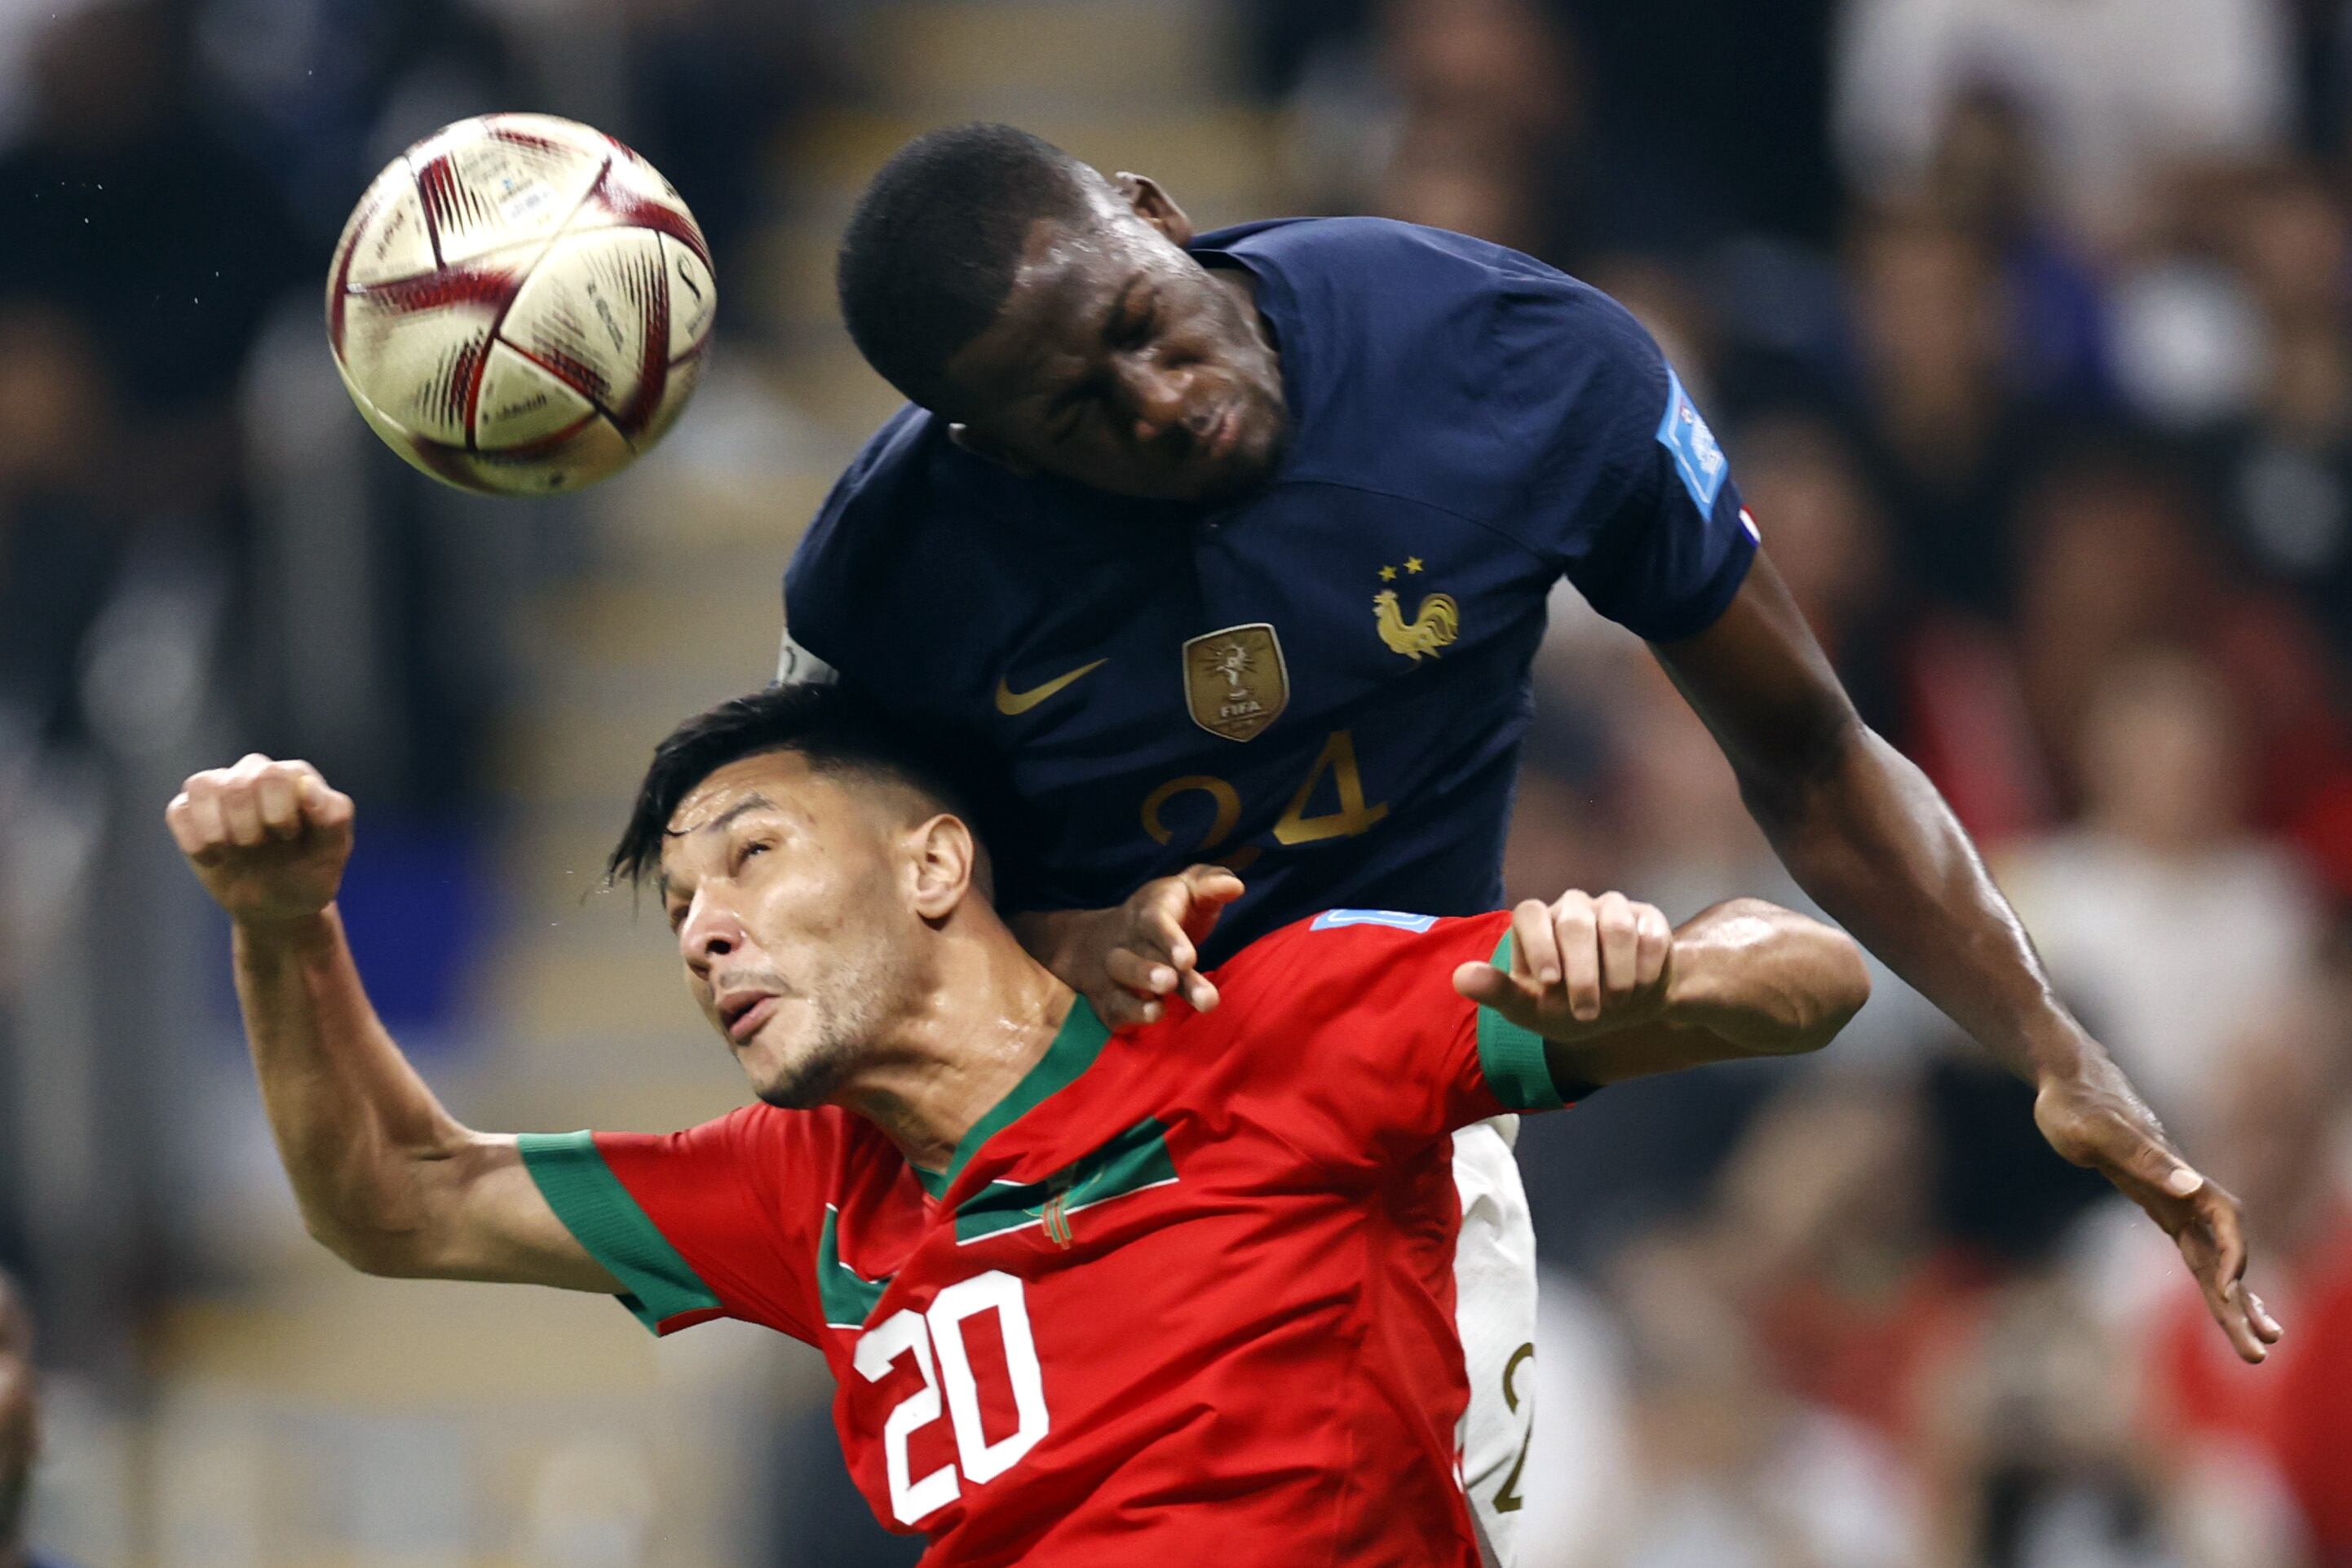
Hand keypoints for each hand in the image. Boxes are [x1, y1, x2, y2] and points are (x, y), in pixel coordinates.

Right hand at [166, 755, 354, 925]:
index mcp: (296, 777)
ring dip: (217, 831)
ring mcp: (221, 790)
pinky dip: (194, 842)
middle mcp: (256, 773)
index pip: (273, 775)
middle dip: (248, 827)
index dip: (277, 813)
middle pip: (236, 783)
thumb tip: (308, 787)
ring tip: (235, 852)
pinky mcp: (191, 812)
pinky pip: (178, 811)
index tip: (288, 838)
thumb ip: (333, 818)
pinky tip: (215, 860)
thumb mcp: (332, 854)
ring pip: (201, 785)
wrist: (278, 906)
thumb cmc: (309, 874)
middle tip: (260, 847)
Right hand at [1029, 866, 1243, 1028]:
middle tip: (1171, 982)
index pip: (1153, 922)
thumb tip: (1235, 886)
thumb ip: (1210, 883)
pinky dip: (1130, 1016)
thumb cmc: (1163, 914)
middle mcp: (1124, 942)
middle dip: (1149, 972)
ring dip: (1138, 997)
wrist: (1096, 940)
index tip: (1188, 959)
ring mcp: (1112, 973)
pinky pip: (1113, 1010)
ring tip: (1159, 1007)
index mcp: (1146, 912)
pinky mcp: (1108, 1000)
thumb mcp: (1185, 890)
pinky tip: (1153, 1015)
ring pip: (1119, 983)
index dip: (1169, 940)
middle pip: (1134, 957)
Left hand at [1452, 890, 1673, 1040]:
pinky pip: (1650, 932)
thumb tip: (1460, 978)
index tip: (1549, 984)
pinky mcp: (1647, 918)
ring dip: (1616, 972)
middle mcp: (1572, 908)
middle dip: (1582, 974)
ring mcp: (1612, 908)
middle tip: (1586, 1013)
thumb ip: (1499, 992)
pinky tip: (1641, 987)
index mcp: (1537, 923)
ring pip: (1616, 924)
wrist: (1624, 1011)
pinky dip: (1646, 967)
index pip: (1529, 913)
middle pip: (1574, 922)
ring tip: (1615, 1003)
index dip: (1539, 945)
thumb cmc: (1567, 1008)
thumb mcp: (1530, 1010)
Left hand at [2034, 1050, 2283, 1363]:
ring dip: (2234, 1300)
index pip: (2222, 1224)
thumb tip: (2191, 1188)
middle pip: (2223, 1254)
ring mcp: (2175, 1200)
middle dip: (2241, 1303)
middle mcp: (2185, 1192)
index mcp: (2179, 1176)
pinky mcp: (2158, 1203)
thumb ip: (2146, 1158)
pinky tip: (2224, 1298)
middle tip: (2261, 1350)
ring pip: (2213, 1258)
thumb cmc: (2078, 1106)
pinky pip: (2193, 1249)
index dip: (2231, 1257)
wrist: (2068, 1082)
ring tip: (2261, 1343)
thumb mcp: (2101, 1132)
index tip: (2230, 1293)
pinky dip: (2211, 1277)